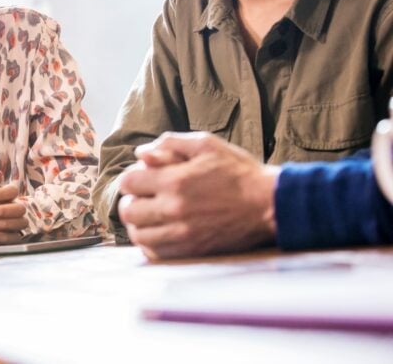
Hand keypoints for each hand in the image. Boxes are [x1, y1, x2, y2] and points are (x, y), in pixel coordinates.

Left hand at [0, 170, 27, 243]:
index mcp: (8, 195)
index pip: (13, 190)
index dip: (0, 193)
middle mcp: (15, 209)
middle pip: (19, 208)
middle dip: (2, 210)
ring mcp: (16, 224)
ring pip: (21, 222)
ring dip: (4, 223)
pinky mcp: (13, 237)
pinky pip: (15, 238)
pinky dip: (4, 237)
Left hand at [117, 132, 278, 259]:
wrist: (269, 204)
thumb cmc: (239, 172)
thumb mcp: (207, 144)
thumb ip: (170, 143)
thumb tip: (141, 153)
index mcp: (175, 180)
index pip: (128, 183)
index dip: (132, 179)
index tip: (142, 180)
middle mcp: (174, 209)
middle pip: (128, 211)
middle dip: (132, 202)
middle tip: (144, 199)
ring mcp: (183, 233)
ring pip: (139, 235)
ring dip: (139, 225)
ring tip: (151, 217)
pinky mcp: (193, 251)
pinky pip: (156, 254)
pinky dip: (151, 245)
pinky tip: (160, 233)